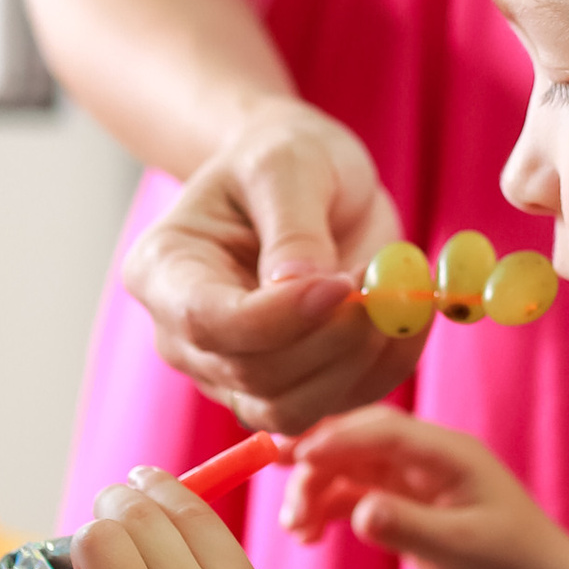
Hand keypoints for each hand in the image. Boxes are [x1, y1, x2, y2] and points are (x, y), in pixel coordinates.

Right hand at [120, 99, 429, 434]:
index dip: (278, 317)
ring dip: (359, 364)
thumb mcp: (288, 162)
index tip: (341, 283)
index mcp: (164, 271)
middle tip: (384, 288)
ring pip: (294, 409)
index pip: (207, 322)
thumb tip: (302, 285)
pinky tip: (404, 321)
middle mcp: (187, 336)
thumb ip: (293, 224)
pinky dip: (383, 370)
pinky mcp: (289, 390)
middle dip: (331, 340)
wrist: (307, 181)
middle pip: (254, 376)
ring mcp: (234, 374)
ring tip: (395, 300)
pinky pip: (338, 405)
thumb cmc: (284, 158)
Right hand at [282, 410, 568, 568]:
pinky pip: (355, 498)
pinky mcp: (405, 511)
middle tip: (283, 497)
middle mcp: (426, 460)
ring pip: (349, 471)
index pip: (381, 430)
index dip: (334, 439)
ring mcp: (413, 484)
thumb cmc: (515, 566)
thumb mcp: (461, 548)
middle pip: (356, 443)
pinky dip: (328, 512)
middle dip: (314, 462)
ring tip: (294, 529)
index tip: (294, 459)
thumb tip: (359, 511)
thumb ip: (408, 528)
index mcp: (447, 454)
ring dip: (316, 491)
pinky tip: (308, 536)